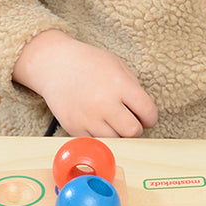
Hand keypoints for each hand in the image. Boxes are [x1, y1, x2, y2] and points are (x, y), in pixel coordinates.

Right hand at [12, 30, 157, 138]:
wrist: (54, 64)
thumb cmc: (88, 62)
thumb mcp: (117, 65)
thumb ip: (134, 88)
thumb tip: (144, 113)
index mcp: (119, 85)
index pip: (148, 112)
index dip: (150, 117)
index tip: (146, 116)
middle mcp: (104, 103)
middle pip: (133, 131)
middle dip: (135, 127)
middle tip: (130, 120)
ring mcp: (88, 118)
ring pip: (116, 140)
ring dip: (118, 134)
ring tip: (113, 121)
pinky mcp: (74, 127)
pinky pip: (96, 142)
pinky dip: (100, 136)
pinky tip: (98, 123)